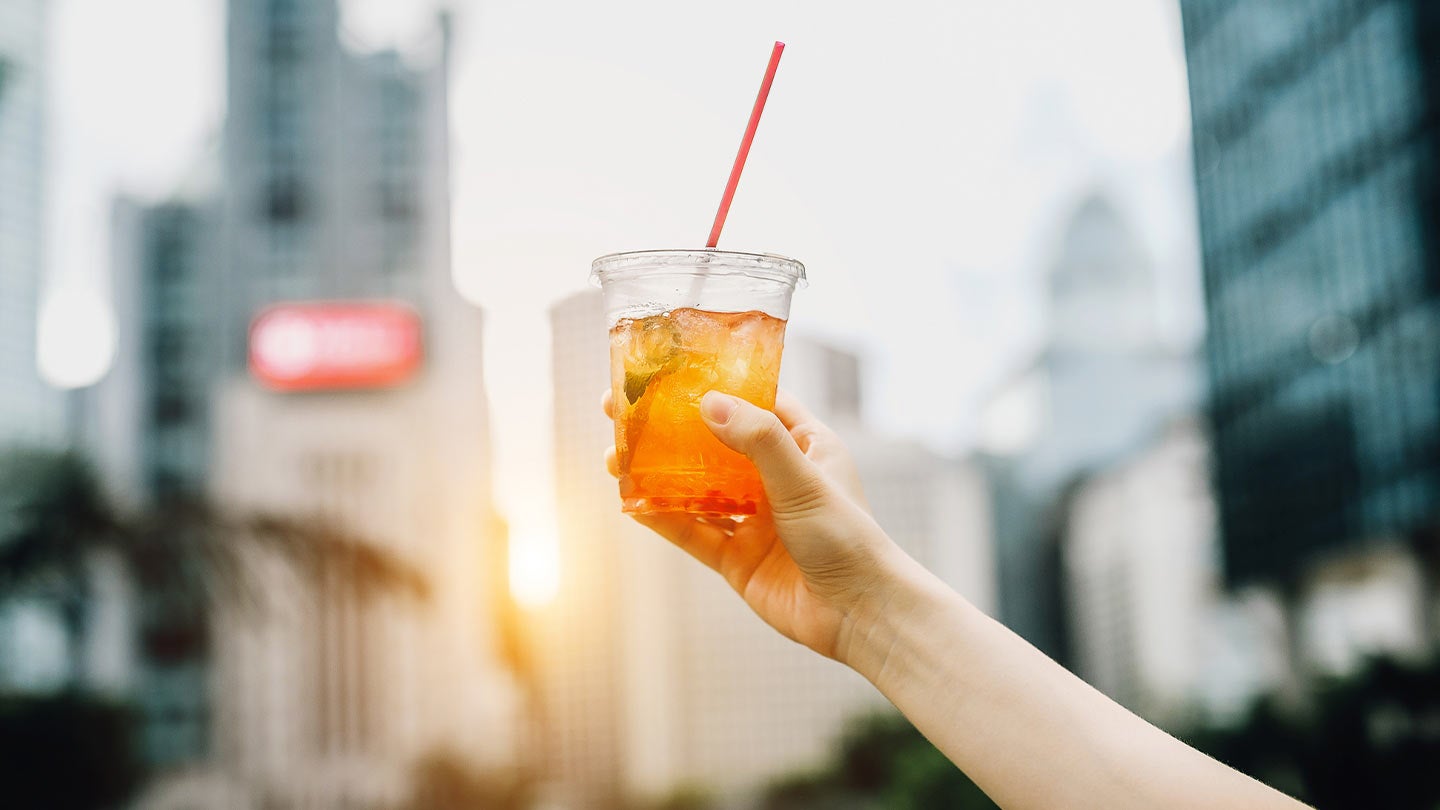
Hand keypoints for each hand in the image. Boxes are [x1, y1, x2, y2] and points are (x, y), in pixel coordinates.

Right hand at [603, 388, 903, 661]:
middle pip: (712, 443)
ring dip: (657, 473)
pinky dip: (661, 518)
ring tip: (614, 456)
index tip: (666, 372)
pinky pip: (693, 532)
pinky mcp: (738, 559)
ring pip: (696, 488)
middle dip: (668, 429)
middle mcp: (776, 478)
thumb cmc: (848, 539)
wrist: (860, 616)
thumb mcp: (803, 480)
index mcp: (804, 446)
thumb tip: (708, 402)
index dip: (711, 385)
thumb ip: (758, 440)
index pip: (753, 402)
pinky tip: (630, 503)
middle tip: (619, 411)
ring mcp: (755, 519)